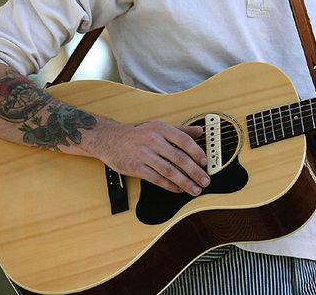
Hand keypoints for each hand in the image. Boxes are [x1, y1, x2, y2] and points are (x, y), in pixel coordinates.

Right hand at [88, 120, 208, 195]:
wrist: (110, 139)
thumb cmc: (137, 134)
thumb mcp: (158, 127)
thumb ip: (181, 129)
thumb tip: (200, 131)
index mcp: (161, 129)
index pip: (184, 141)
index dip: (197, 153)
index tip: (205, 163)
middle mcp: (153, 140)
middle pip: (179, 158)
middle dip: (195, 172)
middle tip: (205, 181)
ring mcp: (144, 154)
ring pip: (169, 171)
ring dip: (184, 182)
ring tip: (195, 189)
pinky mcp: (136, 167)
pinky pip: (156, 179)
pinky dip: (169, 186)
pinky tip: (178, 189)